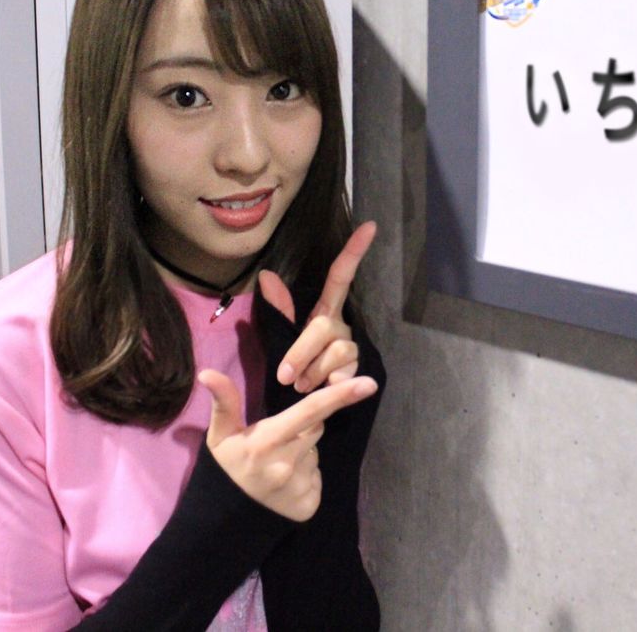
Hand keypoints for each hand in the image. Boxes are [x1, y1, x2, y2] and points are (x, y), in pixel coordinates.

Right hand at [197, 369, 378, 520]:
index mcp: (267, 442)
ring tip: (276, 465)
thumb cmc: (225, 470)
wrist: (223, 523)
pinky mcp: (309, 505)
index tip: (369, 383)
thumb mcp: (219, 436)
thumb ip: (224, 402)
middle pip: (315, 429)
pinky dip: (306, 476)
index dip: (341, 395)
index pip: (311, 412)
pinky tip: (284, 484)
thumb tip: (208, 372)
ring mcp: (300, 487)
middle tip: (276, 441)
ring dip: (303, 453)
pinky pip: (317, 478)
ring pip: (316, 454)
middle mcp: (287, 465)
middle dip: (303, 428)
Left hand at [258, 221, 375, 392]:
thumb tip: (267, 276)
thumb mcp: (280, 337)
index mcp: (323, 311)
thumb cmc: (291, 368)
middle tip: (285, 376)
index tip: (370, 225)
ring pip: (336, 351)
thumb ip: (278, 310)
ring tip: (302, 385)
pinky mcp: (360, 371)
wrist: (301, 410)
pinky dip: (328, 385)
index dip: (353, 252)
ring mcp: (352, 348)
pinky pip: (344, 375)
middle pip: (325, 326)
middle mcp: (342, 326)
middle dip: (301, 351)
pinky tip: (322, 390)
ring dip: (312, 372)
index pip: (340, 276)